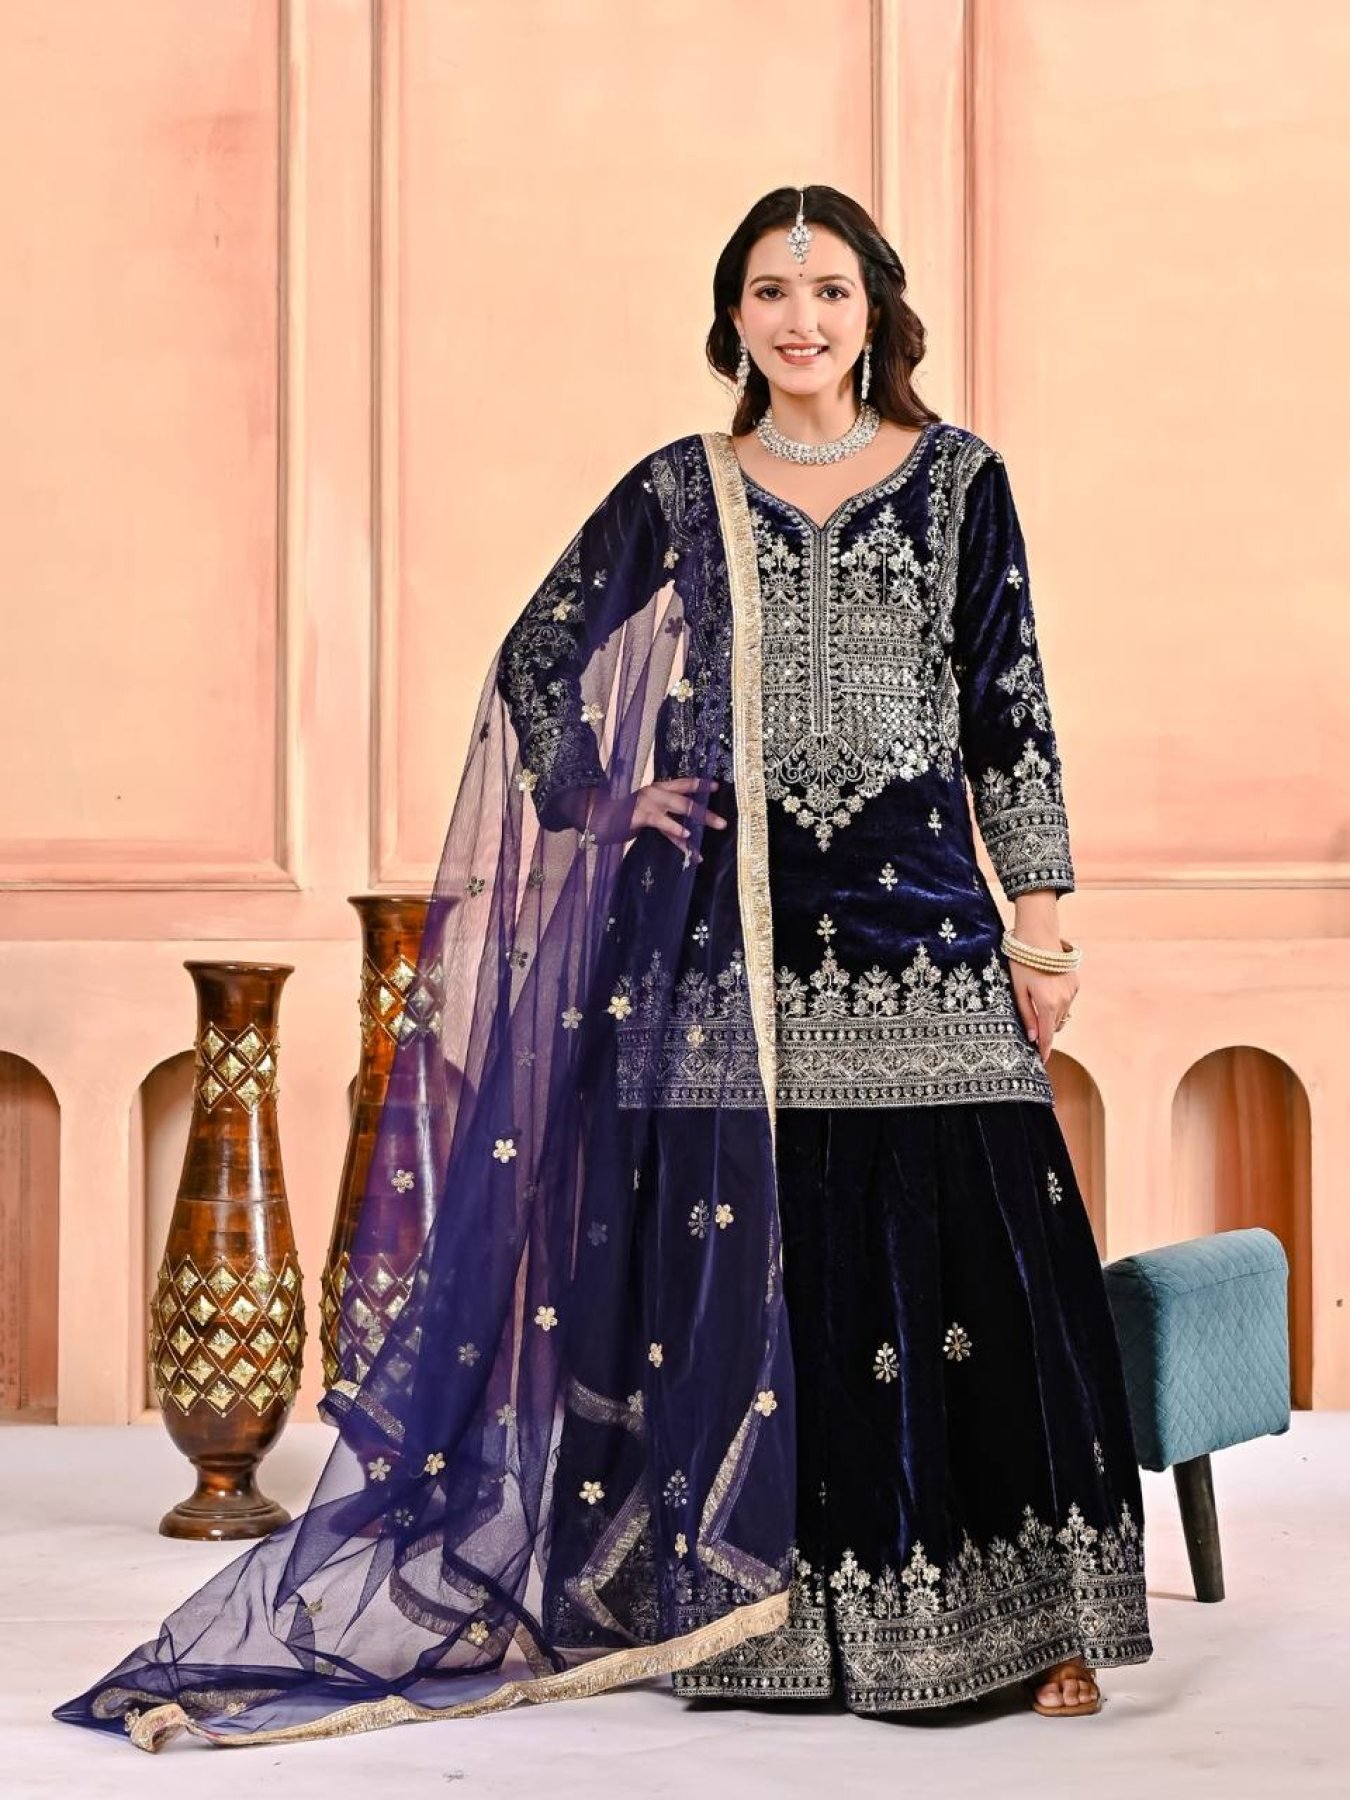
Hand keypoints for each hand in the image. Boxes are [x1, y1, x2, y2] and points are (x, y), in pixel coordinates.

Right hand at [585, 777, 726, 857]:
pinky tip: (687, 835)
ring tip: (715, 829)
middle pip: (687, 800)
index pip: (683, 784)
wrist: (593, 813)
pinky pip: (663, 822)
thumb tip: (685, 830)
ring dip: (700, 820)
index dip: (700, 784)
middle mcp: (655, 791)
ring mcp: (648, 801)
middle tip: (724, 823)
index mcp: (657, 788)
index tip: (716, 786)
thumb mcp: (644, 814)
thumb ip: (663, 818)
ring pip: (681, 808)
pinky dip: (676, 829)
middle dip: (707, 812)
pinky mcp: (640, 814)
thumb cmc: (619, 815)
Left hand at [1009, 962, 1078, 1065]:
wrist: (1039, 936)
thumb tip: (1032, 1038)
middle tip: (1032, 1032)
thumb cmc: (1022, 962)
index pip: (1047, 1035)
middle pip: (1054, 1027)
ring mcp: (1072, 992)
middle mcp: (1063, 1001)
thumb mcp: (1018, 990)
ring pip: (1062, 1015)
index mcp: (1047, 1004)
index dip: (1044, 1050)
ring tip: (1037, 1007)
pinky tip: (1046, 992)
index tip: (1042, 1061)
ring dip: (1051, 1017)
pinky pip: (1066, 1002)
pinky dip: (1058, 1004)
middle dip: (1044, 1032)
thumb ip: (1026, 1015)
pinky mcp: (1075, 984)